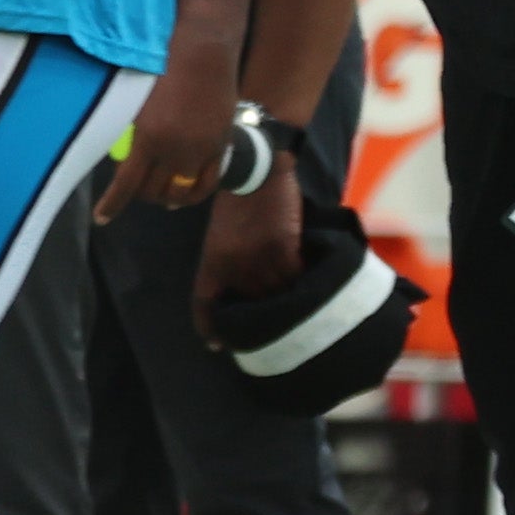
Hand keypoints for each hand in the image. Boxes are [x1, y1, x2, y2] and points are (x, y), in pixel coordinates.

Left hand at [94, 67, 230, 221]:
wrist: (203, 50)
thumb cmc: (162, 66)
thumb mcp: (138, 101)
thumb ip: (132, 131)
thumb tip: (123, 157)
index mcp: (149, 138)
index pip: (127, 184)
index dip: (112, 205)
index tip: (101, 218)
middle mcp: (176, 150)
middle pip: (154, 192)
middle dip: (141, 196)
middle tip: (135, 191)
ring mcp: (201, 151)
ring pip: (181, 193)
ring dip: (167, 198)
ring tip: (160, 196)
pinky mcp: (221, 146)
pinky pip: (207, 184)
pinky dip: (194, 194)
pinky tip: (185, 196)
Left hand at [193, 164, 305, 341]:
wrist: (255, 170)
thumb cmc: (235, 199)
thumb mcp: (220, 234)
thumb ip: (228, 260)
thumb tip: (240, 287)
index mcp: (212, 261)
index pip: (205, 303)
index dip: (209, 327)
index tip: (216, 345)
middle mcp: (234, 266)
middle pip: (249, 304)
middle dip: (258, 316)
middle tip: (269, 325)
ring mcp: (260, 259)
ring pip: (277, 293)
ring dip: (285, 301)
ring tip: (296, 309)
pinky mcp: (284, 249)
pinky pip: (296, 277)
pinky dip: (301, 282)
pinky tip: (309, 285)